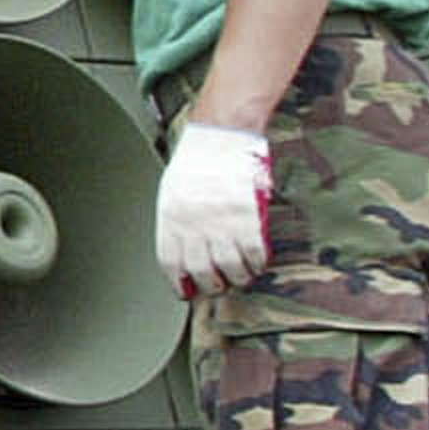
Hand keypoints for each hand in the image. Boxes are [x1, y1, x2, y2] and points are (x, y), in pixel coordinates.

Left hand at [155, 120, 274, 298]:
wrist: (221, 136)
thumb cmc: (195, 162)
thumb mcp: (172, 191)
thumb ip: (176, 221)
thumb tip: (182, 249)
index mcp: (171, 217)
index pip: (171, 262)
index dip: (179, 282)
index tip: (186, 292)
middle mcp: (194, 223)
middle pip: (201, 270)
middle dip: (211, 286)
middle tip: (219, 287)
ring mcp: (221, 221)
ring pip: (230, 267)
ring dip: (237, 278)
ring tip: (240, 278)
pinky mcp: (247, 216)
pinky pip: (254, 251)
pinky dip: (257, 263)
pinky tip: (257, 263)